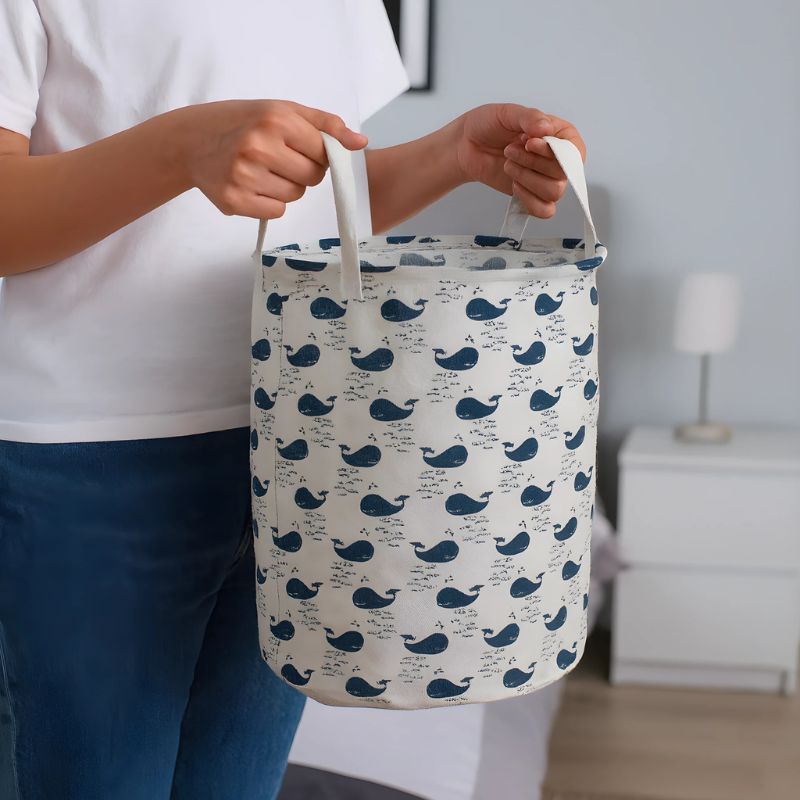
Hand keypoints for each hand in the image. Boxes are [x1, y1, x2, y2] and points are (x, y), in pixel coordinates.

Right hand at [177, 99, 367, 218]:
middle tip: (279, 159)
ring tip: (263, 170)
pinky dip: (270, 202)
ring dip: (286, 187)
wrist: (191, 141)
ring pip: (294, 196)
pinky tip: (253, 185)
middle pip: (311, 178)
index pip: (323, 153)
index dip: (316, 153)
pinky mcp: (234, 201)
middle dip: (302, 171)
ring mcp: (243, 176)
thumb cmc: (243, 122)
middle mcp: (258, 147)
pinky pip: (276, 211)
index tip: (297, 147)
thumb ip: (325, 125)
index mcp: (275, 120)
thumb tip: (361, 143)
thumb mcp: (282, 110)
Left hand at [454, 103, 585, 218]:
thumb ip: (529, 118)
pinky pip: (544, 210)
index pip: (574, 151)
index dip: (554, 152)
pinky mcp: (533, 196)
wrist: (466, 145)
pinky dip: (529, 200)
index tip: (529, 142)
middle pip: (562, 174)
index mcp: (561, 135)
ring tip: (508, 164)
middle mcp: (559, 159)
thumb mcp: (508, 113)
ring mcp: (546, 179)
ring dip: (527, 178)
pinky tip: (514, 185)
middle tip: (510, 150)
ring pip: (554, 192)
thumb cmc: (489, 125)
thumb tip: (545, 129)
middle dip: (532, 162)